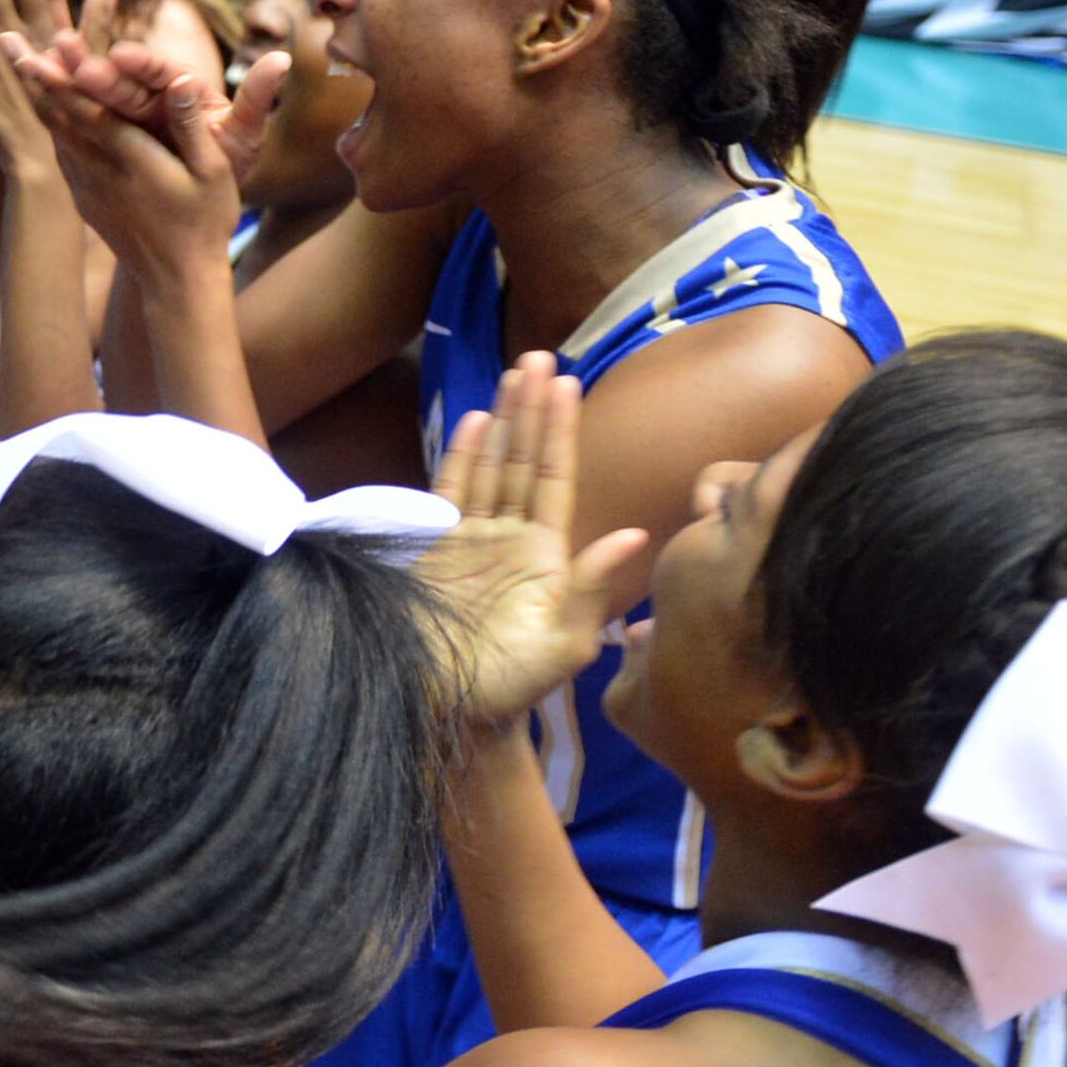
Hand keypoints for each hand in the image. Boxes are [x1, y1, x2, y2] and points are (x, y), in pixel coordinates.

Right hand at [418, 353, 648, 727]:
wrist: (452, 710)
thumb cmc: (512, 684)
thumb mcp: (565, 643)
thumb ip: (593, 587)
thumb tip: (633, 534)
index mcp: (547, 554)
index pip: (555, 477)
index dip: (560, 431)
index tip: (568, 383)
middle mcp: (511, 537)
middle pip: (524, 459)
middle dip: (532, 409)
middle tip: (539, 356)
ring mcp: (471, 540)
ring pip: (490, 465)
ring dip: (502, 419)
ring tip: (512, 372)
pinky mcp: (434, 549)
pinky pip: (448, 492)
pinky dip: (461, 456)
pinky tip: (474, 420)